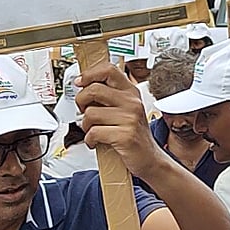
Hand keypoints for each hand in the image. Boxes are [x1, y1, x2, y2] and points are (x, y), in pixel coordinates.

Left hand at [76, 60, 163, 177]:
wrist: (149, 159)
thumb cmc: (133, 135)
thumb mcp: (126, 110)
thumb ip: (109, 97)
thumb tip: (83, 86)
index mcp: (131, 92)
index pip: (108, 70)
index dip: (89, 74)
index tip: (80, 82)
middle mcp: (132, 102)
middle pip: (94, 89)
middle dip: (81, 102)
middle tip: (84, 112)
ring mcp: (130, 119)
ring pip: (90, 113)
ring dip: (85, 125)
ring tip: (93, 131)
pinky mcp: (125, 136)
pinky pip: (94, 132)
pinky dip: (89, 140)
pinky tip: (95, 142)